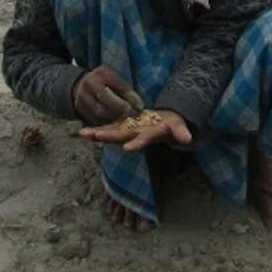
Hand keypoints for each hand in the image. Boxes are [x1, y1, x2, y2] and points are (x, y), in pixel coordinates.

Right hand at [71, 65, 137, 125]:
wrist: (82, 83)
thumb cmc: (105, 82)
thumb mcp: (115, 79)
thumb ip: (126, 91)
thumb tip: (139, 107)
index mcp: (102, 73)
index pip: (119, 86)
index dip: (131, 98)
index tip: (140, 107)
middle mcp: (90, 83)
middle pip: (107, 99)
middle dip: (121, 108)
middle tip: (131, 115)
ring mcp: (82, 96)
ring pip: (100, 112)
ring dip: (113, 118)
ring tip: (123, 120)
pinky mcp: (79, 108)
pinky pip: (94, 119)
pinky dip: (105, 123)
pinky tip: (113, 123)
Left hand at [79, 108, 193, 152]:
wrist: (164, 123)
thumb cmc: (171, 125)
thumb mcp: (178, 127)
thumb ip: (181, 132)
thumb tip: (188, 139)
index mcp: (149, 136)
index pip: (142, 140)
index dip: (136, 144)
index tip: (127, 148)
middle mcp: (135, 136)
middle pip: (121, 137)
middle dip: (108, 136)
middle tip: (95, 136)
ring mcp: (128, 132)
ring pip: (110, 133)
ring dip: (97, 134)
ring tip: (82, 134)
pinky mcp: (123, 127)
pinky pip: (107, 127)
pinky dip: (96, 129)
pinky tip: (82, 131)